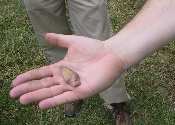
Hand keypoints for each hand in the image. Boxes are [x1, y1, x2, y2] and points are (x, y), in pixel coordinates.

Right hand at [10, 33, 124, 108]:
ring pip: (51, 92)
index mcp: (62, 67)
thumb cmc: (94, 48)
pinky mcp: (82, 91)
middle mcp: (65, 78)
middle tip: (12, 94)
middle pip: (43, 84)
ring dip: (37, 96)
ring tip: (22, 100)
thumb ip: (58, 40)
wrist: (110, 54)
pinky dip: (54, 101)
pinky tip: (42, 105)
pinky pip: (66, 97)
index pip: (41, 74)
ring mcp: (73, 85)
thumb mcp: (72, 41)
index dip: (28, 77)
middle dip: (28, 89)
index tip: (15, 81)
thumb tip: (45, 36)